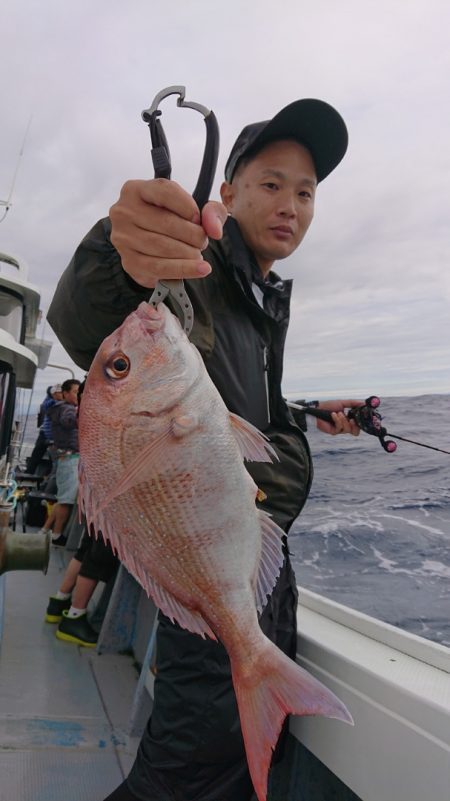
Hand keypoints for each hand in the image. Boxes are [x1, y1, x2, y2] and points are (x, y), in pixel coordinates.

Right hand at [109, 178, 227, 287]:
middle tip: (202, 241)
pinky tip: (201, 269)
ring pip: (163, 246)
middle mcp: (124, 212)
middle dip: (193, 234)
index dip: (188, 206)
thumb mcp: (192, 209)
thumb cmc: (169, 222)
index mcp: (135, 190)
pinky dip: (184, 269)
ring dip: (189, 253)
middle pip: (166, 222)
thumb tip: (214, 229)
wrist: (148, 249)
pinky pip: (160, 267)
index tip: (198, 219)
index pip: (166, 191)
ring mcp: (123, 238)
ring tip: (199, 254)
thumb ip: (211, 211)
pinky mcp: (129, 262)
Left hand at [315, 399, 362, 436]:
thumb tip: (364, 403)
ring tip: (339, 413)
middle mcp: (345, 425)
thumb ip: (354, 403)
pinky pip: (339, 427)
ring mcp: (340, 429)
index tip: (362, 416)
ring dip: (344, 420)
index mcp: (349, 419)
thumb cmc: (329, 406)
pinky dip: (337, 420)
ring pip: (348, 429)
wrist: (318, 409)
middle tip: (352, 420)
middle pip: (355, 432)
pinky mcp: (334, 432)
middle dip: (355, 426)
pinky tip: (333, 414)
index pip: (359, 425)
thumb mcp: (343, 403)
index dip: (361, 423)